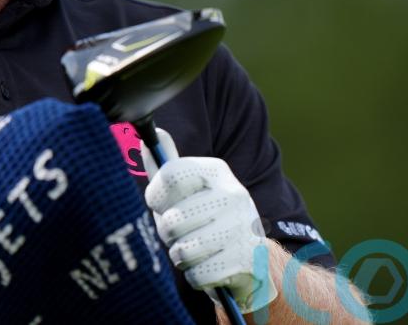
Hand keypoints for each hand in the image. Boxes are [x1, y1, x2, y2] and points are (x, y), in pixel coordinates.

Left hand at [141, 129, 276, 312]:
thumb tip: (156, 131)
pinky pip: (198, 274)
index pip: (170, 176)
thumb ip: (166, 166)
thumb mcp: (187, 191)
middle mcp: (233, 193)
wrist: (252, 258)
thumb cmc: (205, 220)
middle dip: (167, 234)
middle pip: (171, 220)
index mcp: (216, 170)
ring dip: (181, 256)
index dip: (155, 197)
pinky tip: (208, 266)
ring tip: (193, 250)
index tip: (160, 205)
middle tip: (180, 233)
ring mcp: (243, 226)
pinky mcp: (247, 259)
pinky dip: (196, 276)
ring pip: (183, 250)